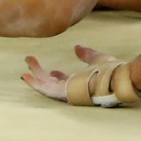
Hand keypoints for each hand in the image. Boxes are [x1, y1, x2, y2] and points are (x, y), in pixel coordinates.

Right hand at [22, 45, 140, 105]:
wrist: (117, 78)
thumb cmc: (111, 71)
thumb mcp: (98, 59)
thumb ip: (87, 54)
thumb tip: (77, 47)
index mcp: (81, 82)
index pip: (66, 81)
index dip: (58, 75)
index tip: (52, 70)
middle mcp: (73, 88)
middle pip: (52, 82)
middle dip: (40, 73)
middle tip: (29, 61)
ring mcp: (68, 92)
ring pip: (46, 85)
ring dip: (35, 77)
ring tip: (24, 69)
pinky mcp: (65, 92)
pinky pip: (46, 89)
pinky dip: (35, 83)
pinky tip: (26, 76)